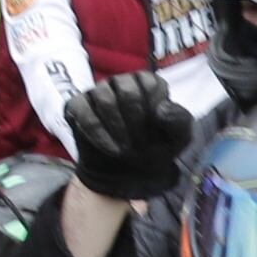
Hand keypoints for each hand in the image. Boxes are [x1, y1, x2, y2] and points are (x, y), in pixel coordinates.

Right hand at [67, 71, 198, 202]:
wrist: (128, 173)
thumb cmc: (154, 149)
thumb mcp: (177, 138)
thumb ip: (179, 120)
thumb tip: (161, 109)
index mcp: (147, 84)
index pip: (150, 83)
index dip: (155, 109)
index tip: (158, 131)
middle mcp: (121, 83)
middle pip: (126, 89)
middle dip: (135, 120)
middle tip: (141, 143)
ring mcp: (97, 93)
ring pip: (104, 99)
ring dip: (117, 127)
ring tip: (125, 148)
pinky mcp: (77, 106)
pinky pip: (84, 112)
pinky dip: (98, 133)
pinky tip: (111, 149)